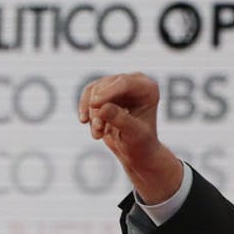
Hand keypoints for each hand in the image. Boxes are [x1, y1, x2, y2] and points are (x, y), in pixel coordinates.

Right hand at [76, 72, 184, 202]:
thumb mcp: (133, 134)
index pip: (124, 83)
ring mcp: (119, 86)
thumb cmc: (140, 143)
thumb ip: (120, 120)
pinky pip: (88, 95)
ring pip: (94, 91)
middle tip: (98, 130)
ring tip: (98, 134)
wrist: (136, 151)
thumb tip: (102, 108)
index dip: (107, 92)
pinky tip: (89, 126)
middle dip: (97, 108)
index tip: (93, 105)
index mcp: (148, 89)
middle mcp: (134, 82)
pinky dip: (85, 111)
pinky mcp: (106, 92)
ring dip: (92, 114)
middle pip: (106, 85)